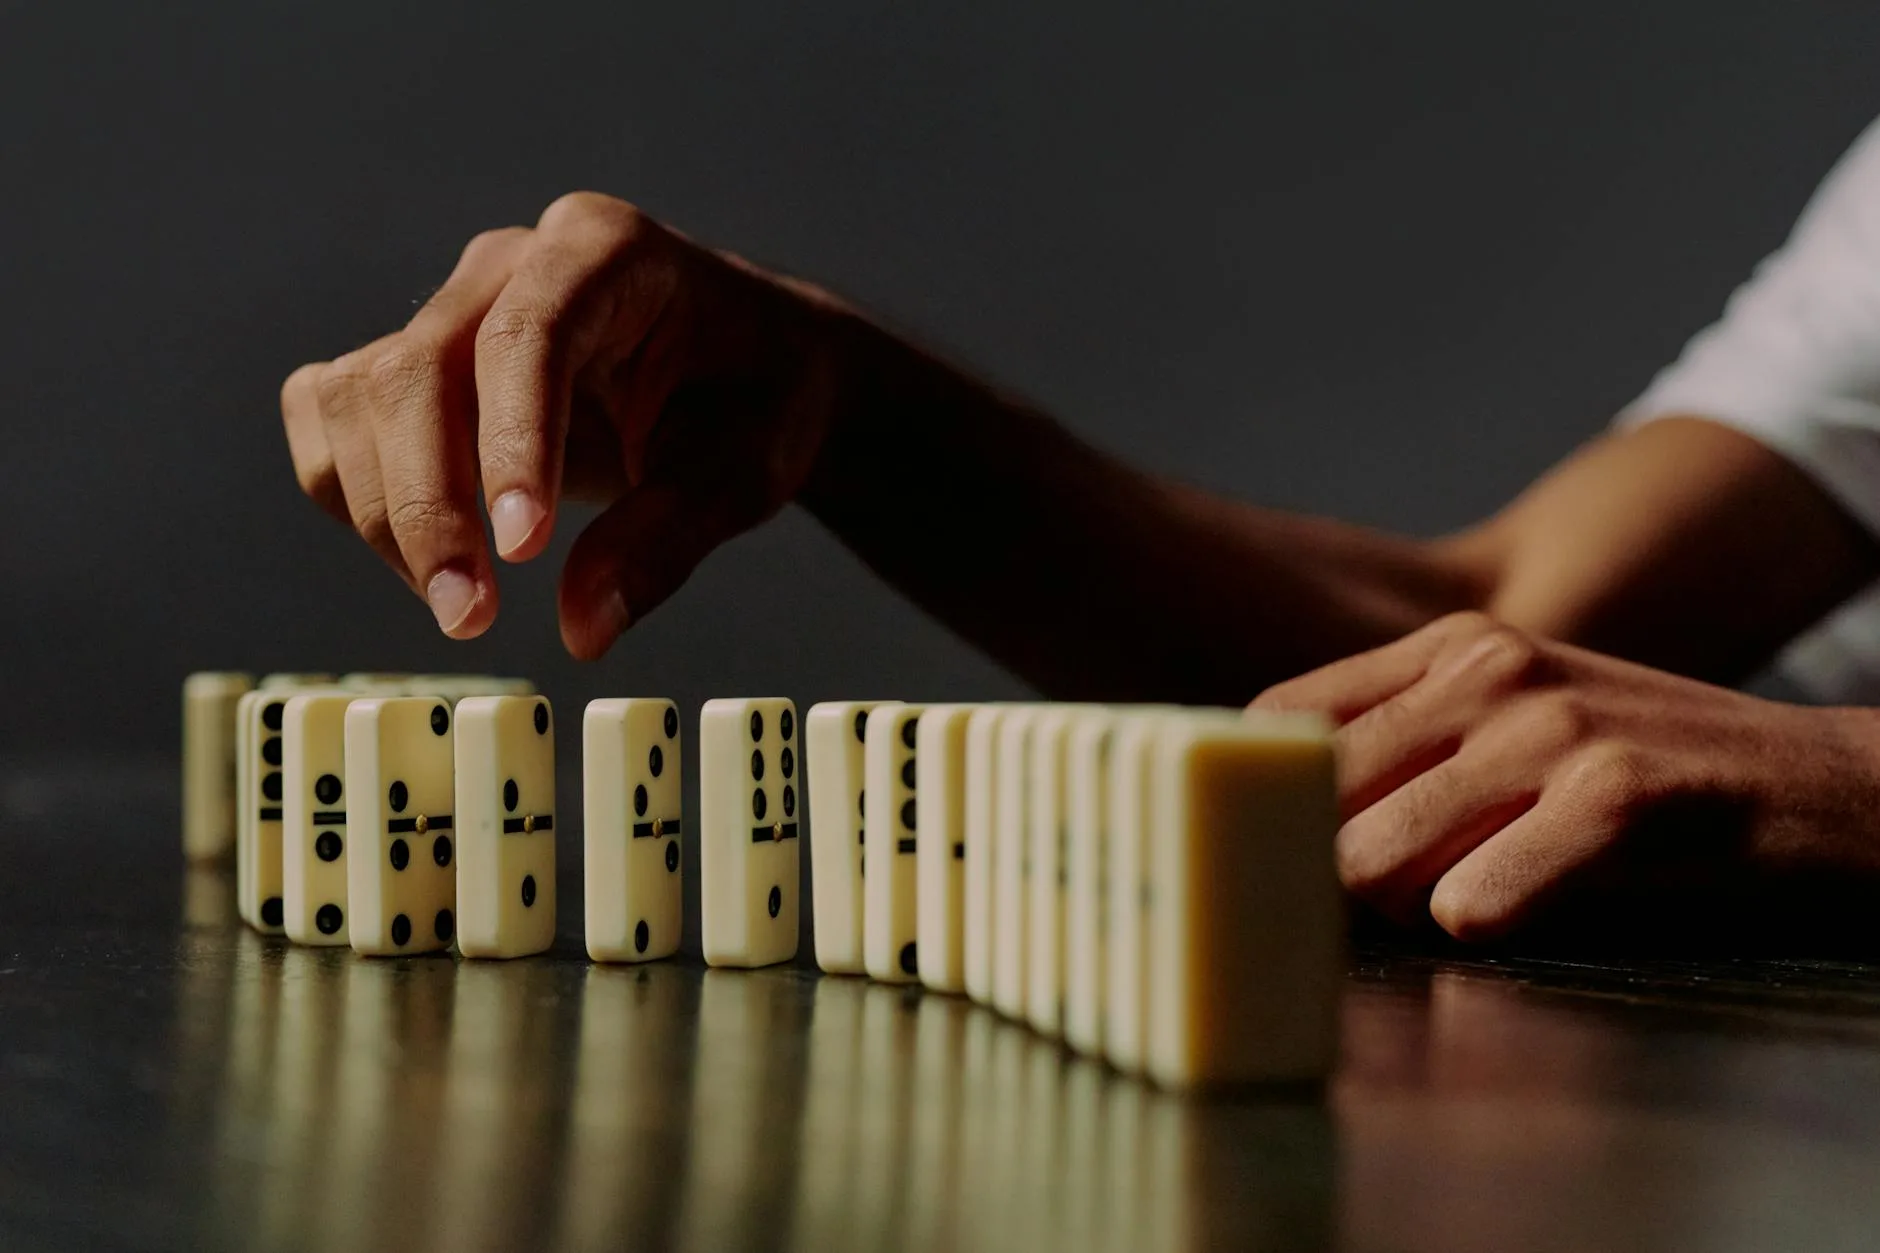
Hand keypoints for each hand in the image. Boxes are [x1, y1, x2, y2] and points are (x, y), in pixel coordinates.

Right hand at [281, 192, 856, 656]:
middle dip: (429, 504)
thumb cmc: (754, 403)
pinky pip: (332, 415)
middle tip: (469, 618)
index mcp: (605, 250)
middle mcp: (510, 262)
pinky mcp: (411, 360)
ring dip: (387, 516)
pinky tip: (424, 559)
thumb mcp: (745, 472)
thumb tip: (581, 628)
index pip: (529, 335)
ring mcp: (450, 305)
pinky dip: (353, 494)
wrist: (747, 373)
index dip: (511, 443)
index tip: (520, 548)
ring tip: (463, 606)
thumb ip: (667, 540)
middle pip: (420, 368)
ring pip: (360, 398)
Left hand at [1252, 612, 1879, 940]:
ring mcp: (1552, 726)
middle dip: (1324, 871)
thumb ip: (1406, 748)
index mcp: (1448, 646)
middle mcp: (1489, 668)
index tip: (1262, 850)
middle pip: (1312, 797)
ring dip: (1399, 908)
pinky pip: (1473, 899)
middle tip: (1365, 906)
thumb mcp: (1515, 722)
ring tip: (1460, 904)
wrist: (1831, 790)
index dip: (1257, 796)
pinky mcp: (1618, 798)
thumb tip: (1269, 817)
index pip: (1280, 716)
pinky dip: (1477, 924)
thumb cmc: (1647, 772)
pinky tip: (1510, 915)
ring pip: (1373, 855)